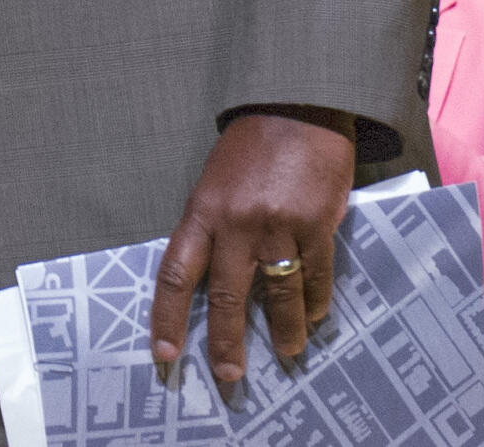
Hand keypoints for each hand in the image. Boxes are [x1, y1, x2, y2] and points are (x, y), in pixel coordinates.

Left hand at [151, 107, 355, 384]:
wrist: (295, 107)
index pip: (176, 273)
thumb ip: (213, 227)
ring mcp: (279, 225)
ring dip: (283, 331)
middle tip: (229, 376)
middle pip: (227, 297)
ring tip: (286, 353)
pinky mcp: (318, 224)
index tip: (166, 353)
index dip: (168, 317)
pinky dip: (315, 303)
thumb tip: (213, 278)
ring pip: (278, 295)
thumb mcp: (214, 182)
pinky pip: (316, 277)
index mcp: (202, 211)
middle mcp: (236, 223)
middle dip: (226, 343)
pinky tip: (314, 318)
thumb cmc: (250, 146)